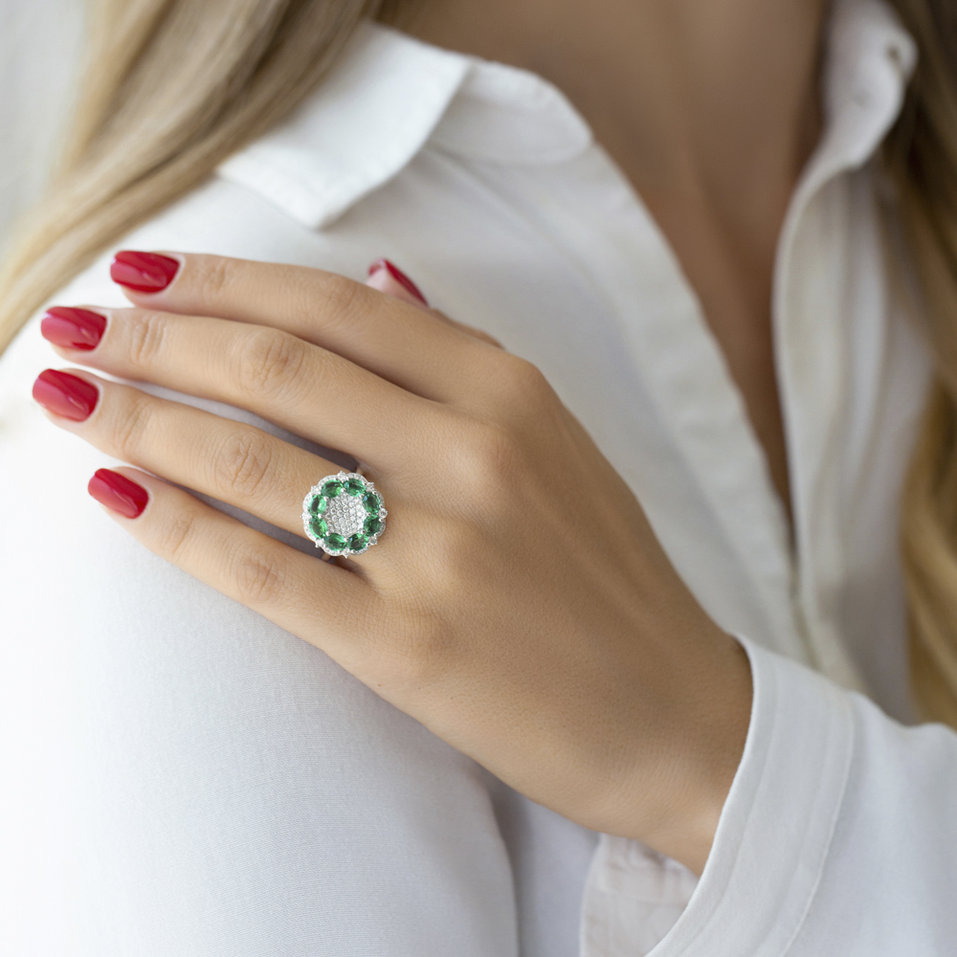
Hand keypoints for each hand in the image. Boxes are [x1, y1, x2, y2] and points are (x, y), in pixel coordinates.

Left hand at [33, 250, 752, 874]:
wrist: (672, 711)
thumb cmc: (608, 577)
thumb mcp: (558, 443)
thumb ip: (465, 360)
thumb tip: (381, 278)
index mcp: (510, 394)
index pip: (336, 307)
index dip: (225, 281)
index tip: (145, 272)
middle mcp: (473, 455)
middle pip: (279, 368)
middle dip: (158, 338)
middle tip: (78, 325)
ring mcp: (440, 552)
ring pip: (253, 461)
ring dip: (142, 419)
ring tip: (68, 395)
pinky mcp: (406, 646)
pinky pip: (262, 573)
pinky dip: (175, 530)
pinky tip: (116, 497)